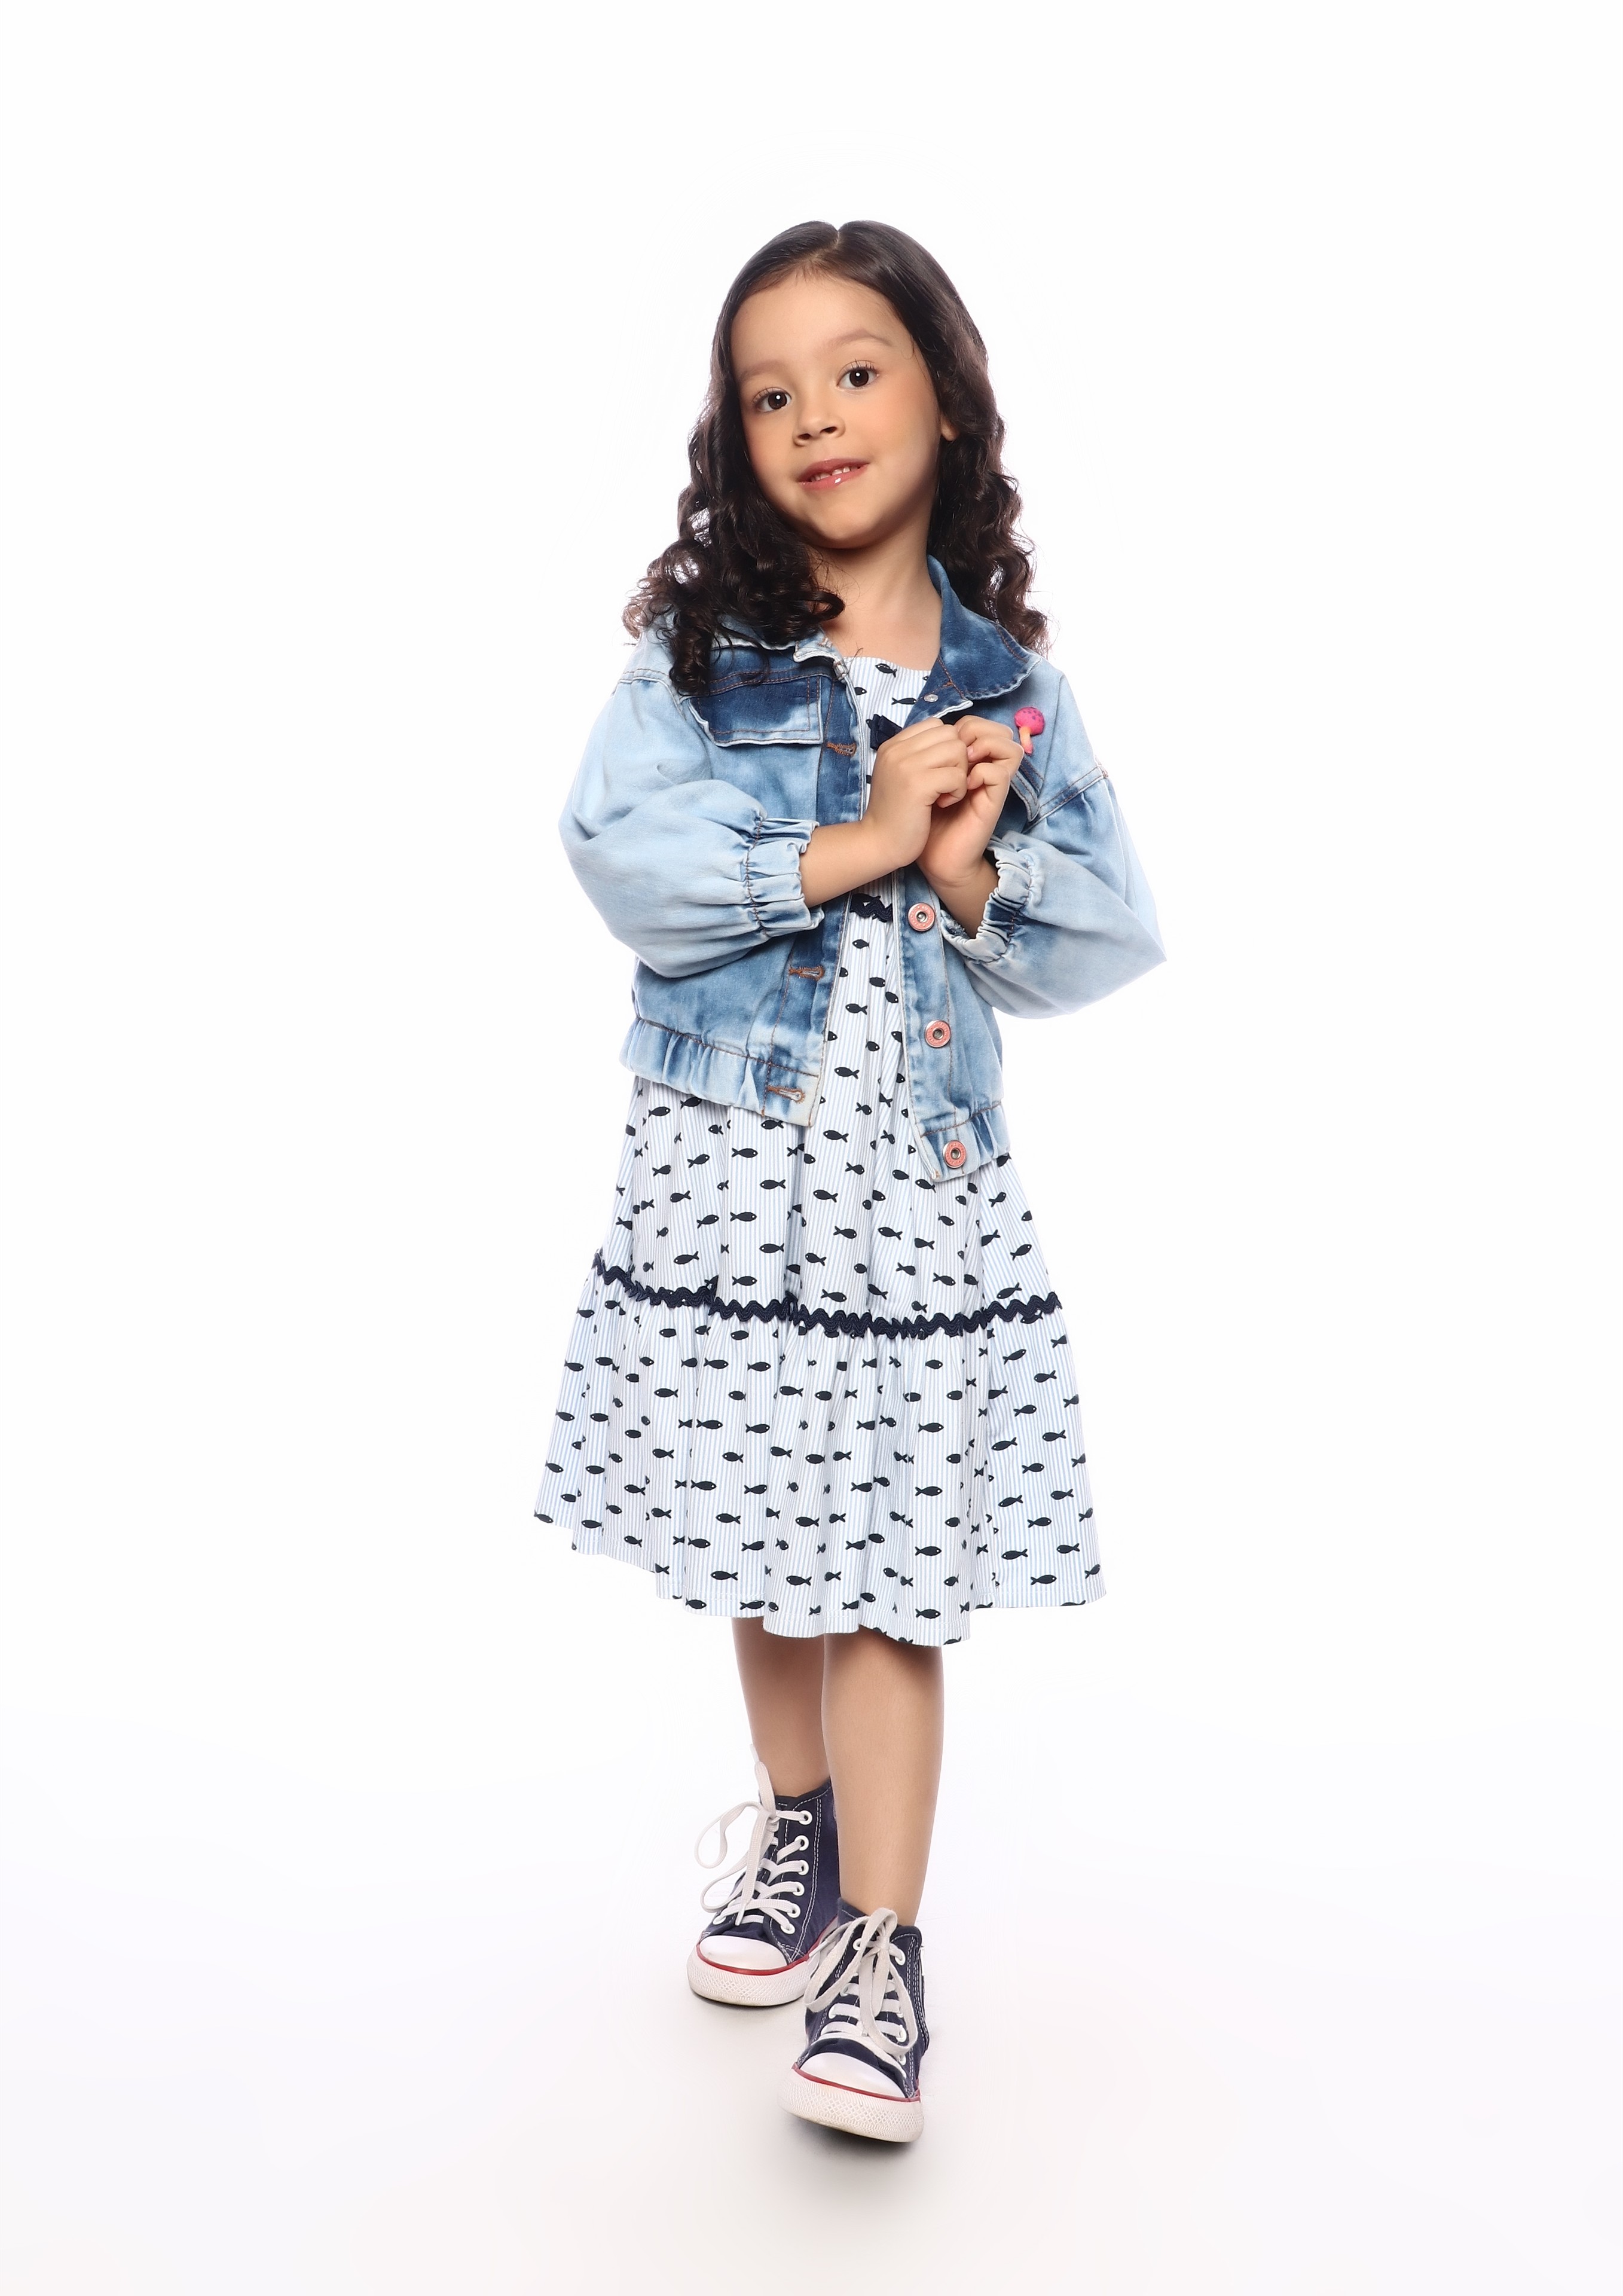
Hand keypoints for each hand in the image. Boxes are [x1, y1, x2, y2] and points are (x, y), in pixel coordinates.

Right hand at [798, 717, 969, 908]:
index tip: (939, 771)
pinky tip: (943, 803)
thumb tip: (951, 739)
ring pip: (957, 751)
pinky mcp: (918, 785)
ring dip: (959, 774)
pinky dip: (957, 791)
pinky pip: (957, 775)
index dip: (947, 747)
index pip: (936, 725)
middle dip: (957, 759)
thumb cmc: (894, 813)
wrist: (878, 843)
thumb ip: (918, 755)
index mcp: (893, 745)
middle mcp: (897, 749)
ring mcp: (906, 765)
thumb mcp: (900, 775)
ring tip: (945, 793)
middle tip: (946, 784)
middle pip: (950, 734)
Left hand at [919, 715, 1021, 905]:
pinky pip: (999, 773)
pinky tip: (959, 789)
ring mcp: (991, 786)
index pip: (978, 723)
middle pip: (998, 728)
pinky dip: (980, 773)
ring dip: (983, 747)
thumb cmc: (923, 820)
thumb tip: (932, 732)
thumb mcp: (920, 780)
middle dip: (974, 730)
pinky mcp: (993, 803)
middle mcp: (984, 770)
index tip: (935, 746)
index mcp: (967, 761)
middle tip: (953, 751)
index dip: (959, 725)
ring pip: (1008, 745)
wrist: (931, 857)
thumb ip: (928, 756)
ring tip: (961, 765)